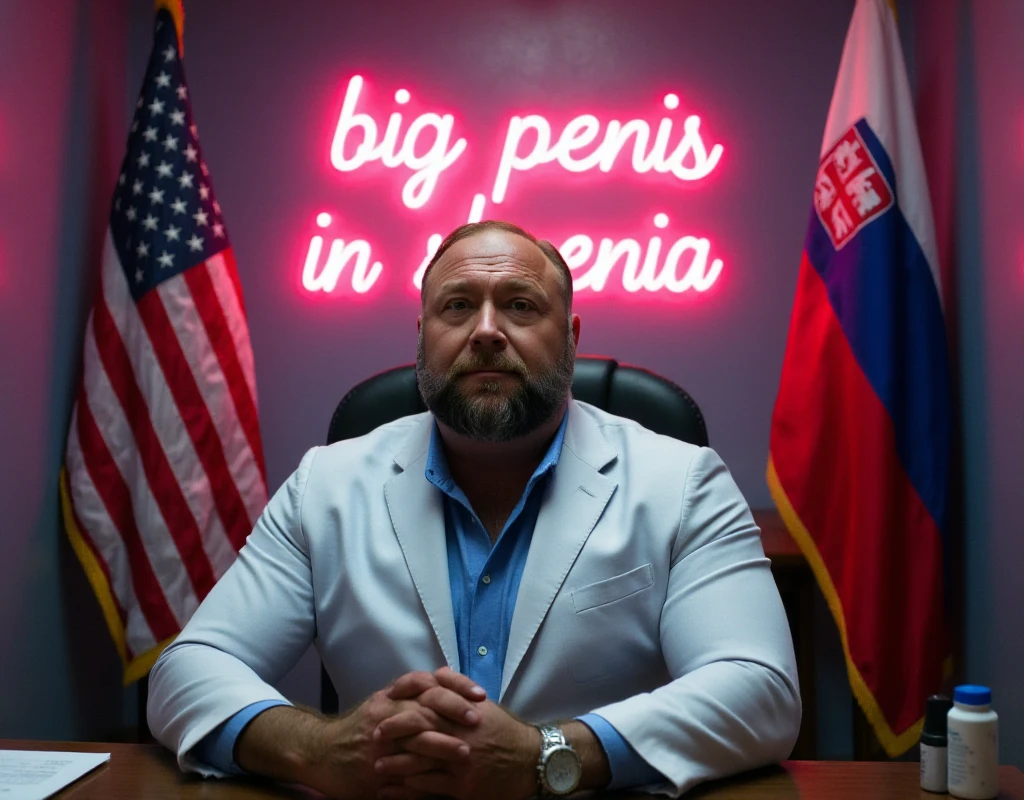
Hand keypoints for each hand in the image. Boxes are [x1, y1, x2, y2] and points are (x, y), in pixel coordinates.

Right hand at [276, 669, 484, 799]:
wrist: (321, 752)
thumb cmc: (358, 728)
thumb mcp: (383, 702)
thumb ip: (411, 693)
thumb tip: (446, 680)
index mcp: (392, 696)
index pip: (429, 682)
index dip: (456, 686)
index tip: (480, 694)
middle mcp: (387, 713)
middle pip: (424, 705)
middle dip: (454, 711)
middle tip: (478, 719)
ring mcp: (381, 742)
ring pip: (414, 738)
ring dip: (442, 744)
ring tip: (465, 751)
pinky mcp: (375, 768)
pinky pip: (401, 770)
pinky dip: (422, 774)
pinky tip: (441, 779)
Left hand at [375, 696, 539, 799]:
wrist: (530, 761)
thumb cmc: (503, 731)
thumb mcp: (484, 704)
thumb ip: (458, 687)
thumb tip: (435, 672)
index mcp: (463, 711)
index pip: (427, 698)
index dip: (403, 700)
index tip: (385, 702)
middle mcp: (460, 734)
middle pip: (419, 727)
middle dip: (393, 731)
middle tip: (373, 736)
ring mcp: (460, 761)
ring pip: (419, 761)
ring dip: (395, 764)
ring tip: (376, 767)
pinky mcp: (462, 787)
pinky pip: (428, 786)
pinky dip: (407, 789)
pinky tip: (392, 790)